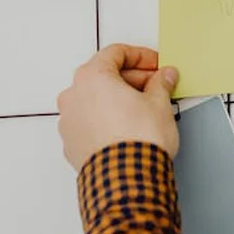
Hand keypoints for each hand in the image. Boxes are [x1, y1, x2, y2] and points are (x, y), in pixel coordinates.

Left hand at [57, 44, 179, 169]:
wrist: (128, 181)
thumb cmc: (138, 140)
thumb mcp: (159, 103)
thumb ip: (161, 83)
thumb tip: (164, 78)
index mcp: (92, 77)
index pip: (116, 53)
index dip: (142, 56)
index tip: (156, 65)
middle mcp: (73, 96)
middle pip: (103, 75)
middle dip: (132, 79)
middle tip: (155, 86)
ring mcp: (69, 122)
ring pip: (95, 100)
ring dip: (118, 99)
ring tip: (143, 109)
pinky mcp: (71, 144)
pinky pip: (90, 122)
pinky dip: (107, 119)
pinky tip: (128, 128)